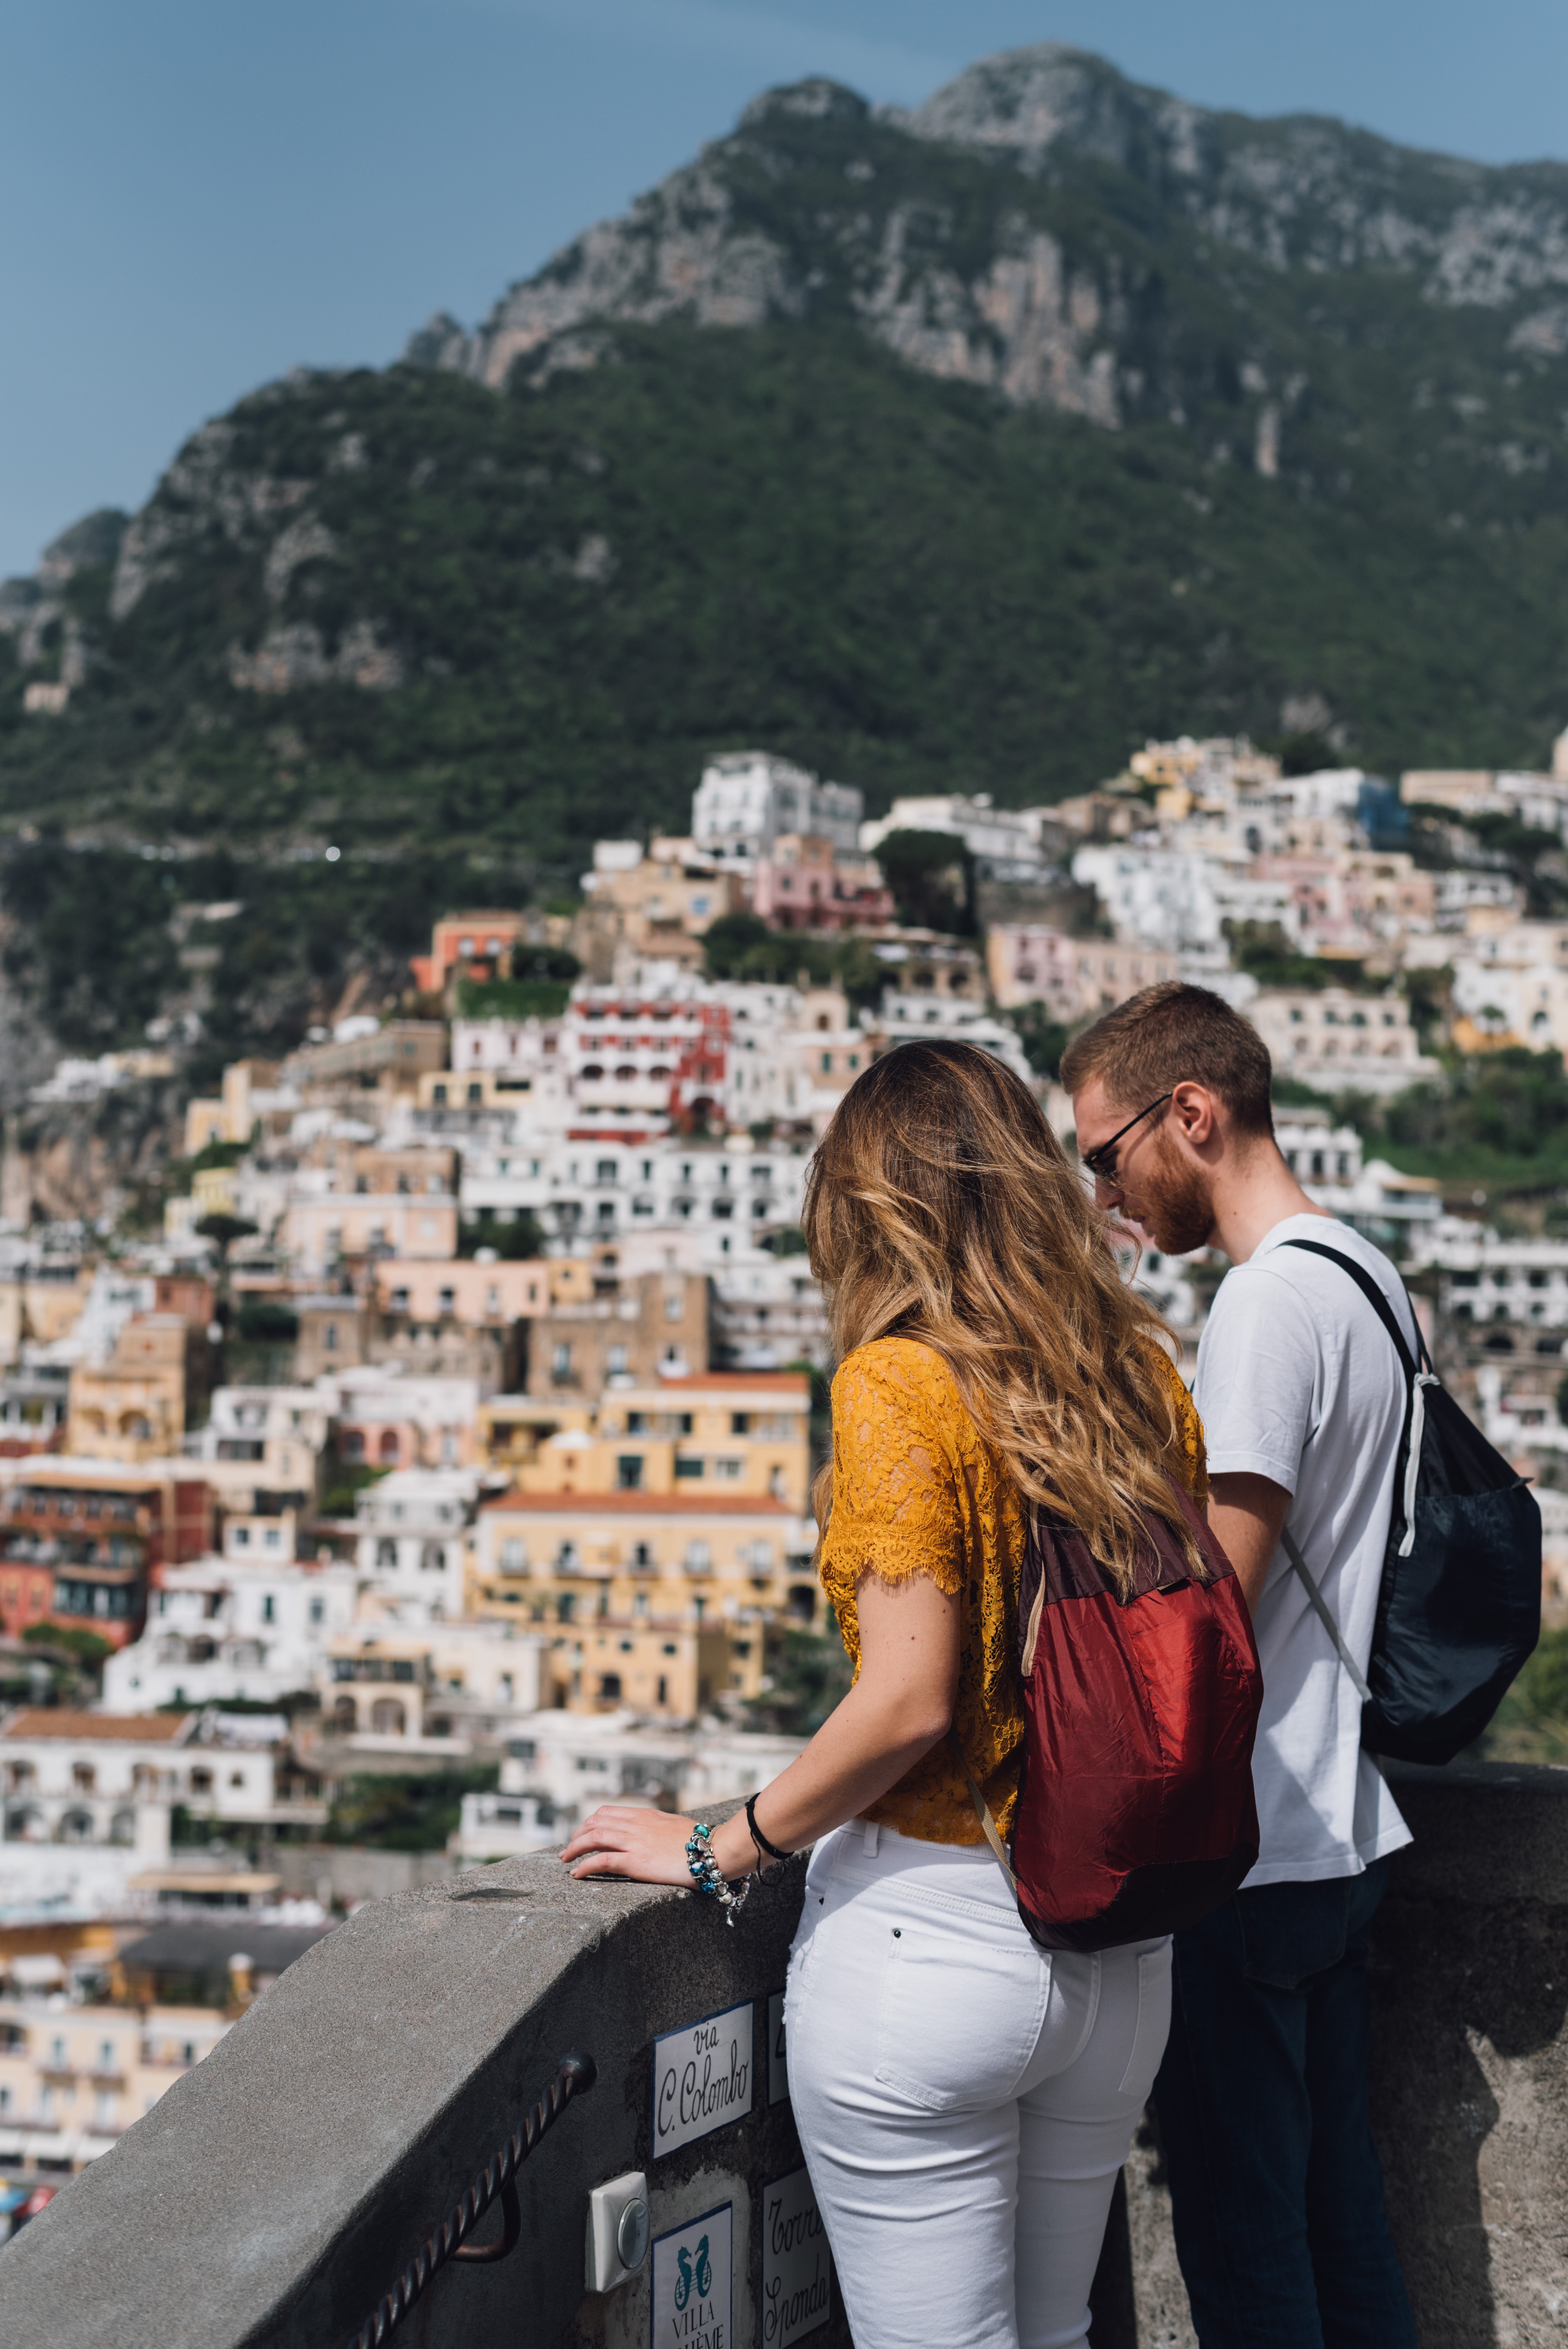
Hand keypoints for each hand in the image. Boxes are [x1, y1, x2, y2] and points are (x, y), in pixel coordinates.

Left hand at [560, 1806, 703, 1885]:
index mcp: (644, 1815)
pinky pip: (602, 1861)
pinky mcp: (636, 1861)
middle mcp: (635, 1824)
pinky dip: (585, 1866)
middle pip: (595, 1822)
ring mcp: (635, 1842)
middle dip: (577, 1835)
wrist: (714, 1850)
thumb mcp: (674, 1825)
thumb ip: (658, 1826)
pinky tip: (577, 1874)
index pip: (607, 1812)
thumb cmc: (700, 1841)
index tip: (582, 1834)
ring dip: (574, 1849)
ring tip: (565, 1860)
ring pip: (593, 1838)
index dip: (589, 1823)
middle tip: (568, 1849)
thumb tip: (652, 1831)